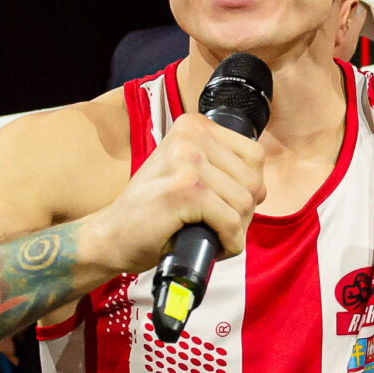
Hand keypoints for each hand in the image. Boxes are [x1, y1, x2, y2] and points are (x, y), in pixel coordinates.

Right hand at [87, 112, 264, 273]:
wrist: (112, 234)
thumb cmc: (150, 209)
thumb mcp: (184, 171)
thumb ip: (219, 166)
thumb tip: (261, 186)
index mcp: (193, 126)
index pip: (254, 155)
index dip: (248, 187)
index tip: (225, 204)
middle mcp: (191, 136)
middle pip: (253, 180)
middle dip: (243, 213)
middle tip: (219, 226)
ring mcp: (187, 162)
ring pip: (245, 203)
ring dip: (236, 230)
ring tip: (212, 235)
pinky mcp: (186, 191)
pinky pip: (231, 222)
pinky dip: (229, 243)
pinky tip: (212, 247)